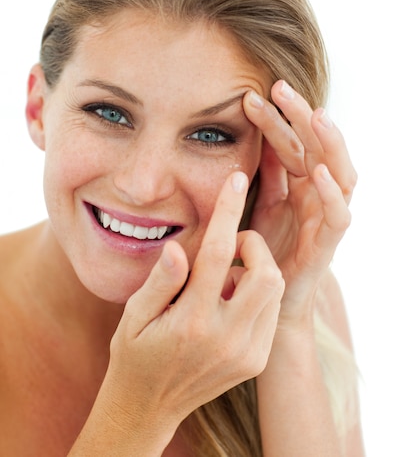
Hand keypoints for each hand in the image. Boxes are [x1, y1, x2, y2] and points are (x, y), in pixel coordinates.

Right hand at [98, 172, 283, 445]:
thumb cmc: (135, 354)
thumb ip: (159, 281)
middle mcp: (226, 338)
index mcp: (192, 321)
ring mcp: (246, 353)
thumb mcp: (133, 316)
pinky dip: (259, 293)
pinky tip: (232, 297)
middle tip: (230, 245)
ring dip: (257, 269)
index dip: (227, 210)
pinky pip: (271, 312)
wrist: (148, 408)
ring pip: (274, 291)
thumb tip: (179, 247)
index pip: (217, 253)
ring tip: (226, 275)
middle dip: (254, 246)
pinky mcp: (255, 360)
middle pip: (266, 274)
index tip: (234, 178)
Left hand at [243, 81, 356, 325]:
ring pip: (341, 172)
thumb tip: (255, 132)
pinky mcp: (327, 245)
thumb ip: (266, 172)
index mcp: (299, 183)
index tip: (250, 96)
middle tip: (280, 88)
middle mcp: (317, 195)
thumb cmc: (264, 250)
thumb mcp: (260, 203)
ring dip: (329, 144)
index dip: (275, 118)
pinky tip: (320, 172)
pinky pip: (338, 216)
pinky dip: (333, 193)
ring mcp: (325, 217)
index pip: (291, 142)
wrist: (266, 301)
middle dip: (301, 116)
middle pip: (317, 147)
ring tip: (316, 116)